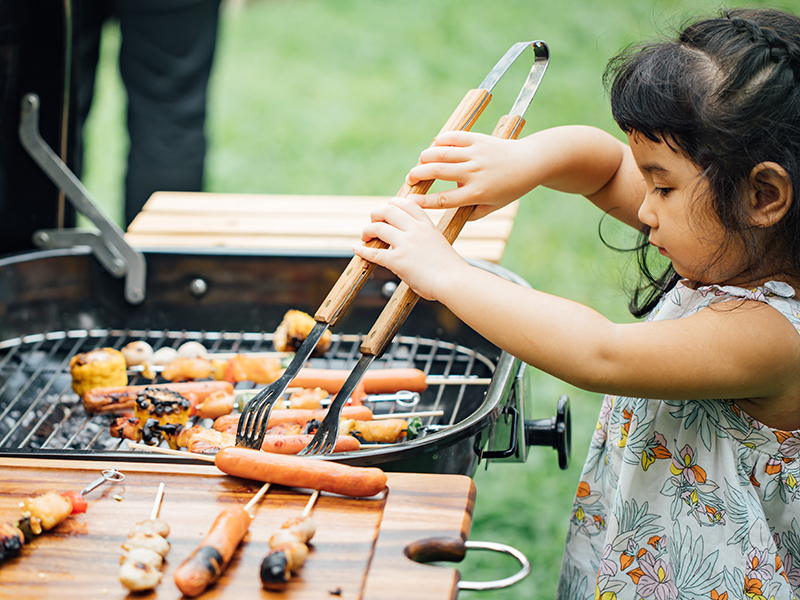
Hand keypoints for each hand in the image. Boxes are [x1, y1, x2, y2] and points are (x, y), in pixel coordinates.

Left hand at [352, 197, 466, 300]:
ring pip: (378, 227)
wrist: (455, 281)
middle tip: (373, 221)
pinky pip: (374, 253)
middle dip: (377, 213)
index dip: (393, 204)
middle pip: (388, 210)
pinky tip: (357, 249)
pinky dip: (362, 250)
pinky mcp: (397, 260)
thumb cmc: (451, 269)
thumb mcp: (439, 244)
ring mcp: (405, 244)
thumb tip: (412, 248)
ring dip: (367, 230)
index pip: (407, 203)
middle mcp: (415, 230)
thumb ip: (424, 241)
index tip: (388, 209)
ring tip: (365, 236)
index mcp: (427, 225)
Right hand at [404, 131, 533, 218]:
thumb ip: (472, 213)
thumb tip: (450, 214)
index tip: (410, 201)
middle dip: (417, 175)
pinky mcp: (478, 139)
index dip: (424, 201)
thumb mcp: (494, 207)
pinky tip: (434, 147)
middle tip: (410, 178)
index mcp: (477, 193)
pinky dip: (440, 141)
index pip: (444, 199)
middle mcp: (474, 173)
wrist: (531, 162)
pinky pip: (453, 137)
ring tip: (420, 163)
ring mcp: (475, 154)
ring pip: (441, 153)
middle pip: (437, 172)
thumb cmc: (511, 188)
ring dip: (425, 158)